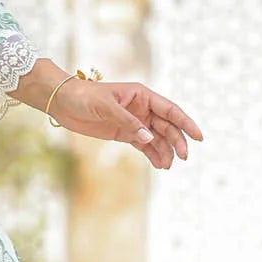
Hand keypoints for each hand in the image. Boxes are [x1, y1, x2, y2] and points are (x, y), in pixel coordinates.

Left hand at [48, 74, 201, 169]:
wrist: (63, 102)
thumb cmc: (84, 97)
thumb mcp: (106, 107)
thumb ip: (128, 122)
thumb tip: (149, 137)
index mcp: (143, 95)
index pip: (171, 110)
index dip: (186, 123)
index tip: (199, 137)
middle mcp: (142, 108)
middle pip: (167, 126)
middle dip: (177, 141)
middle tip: (183, 157)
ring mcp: (134, 122)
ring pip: (157, 138)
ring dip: (165, 151)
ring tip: (168, 165)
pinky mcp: (124, 133)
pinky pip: (144, 145)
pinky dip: (152, 154)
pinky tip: (160, 165)